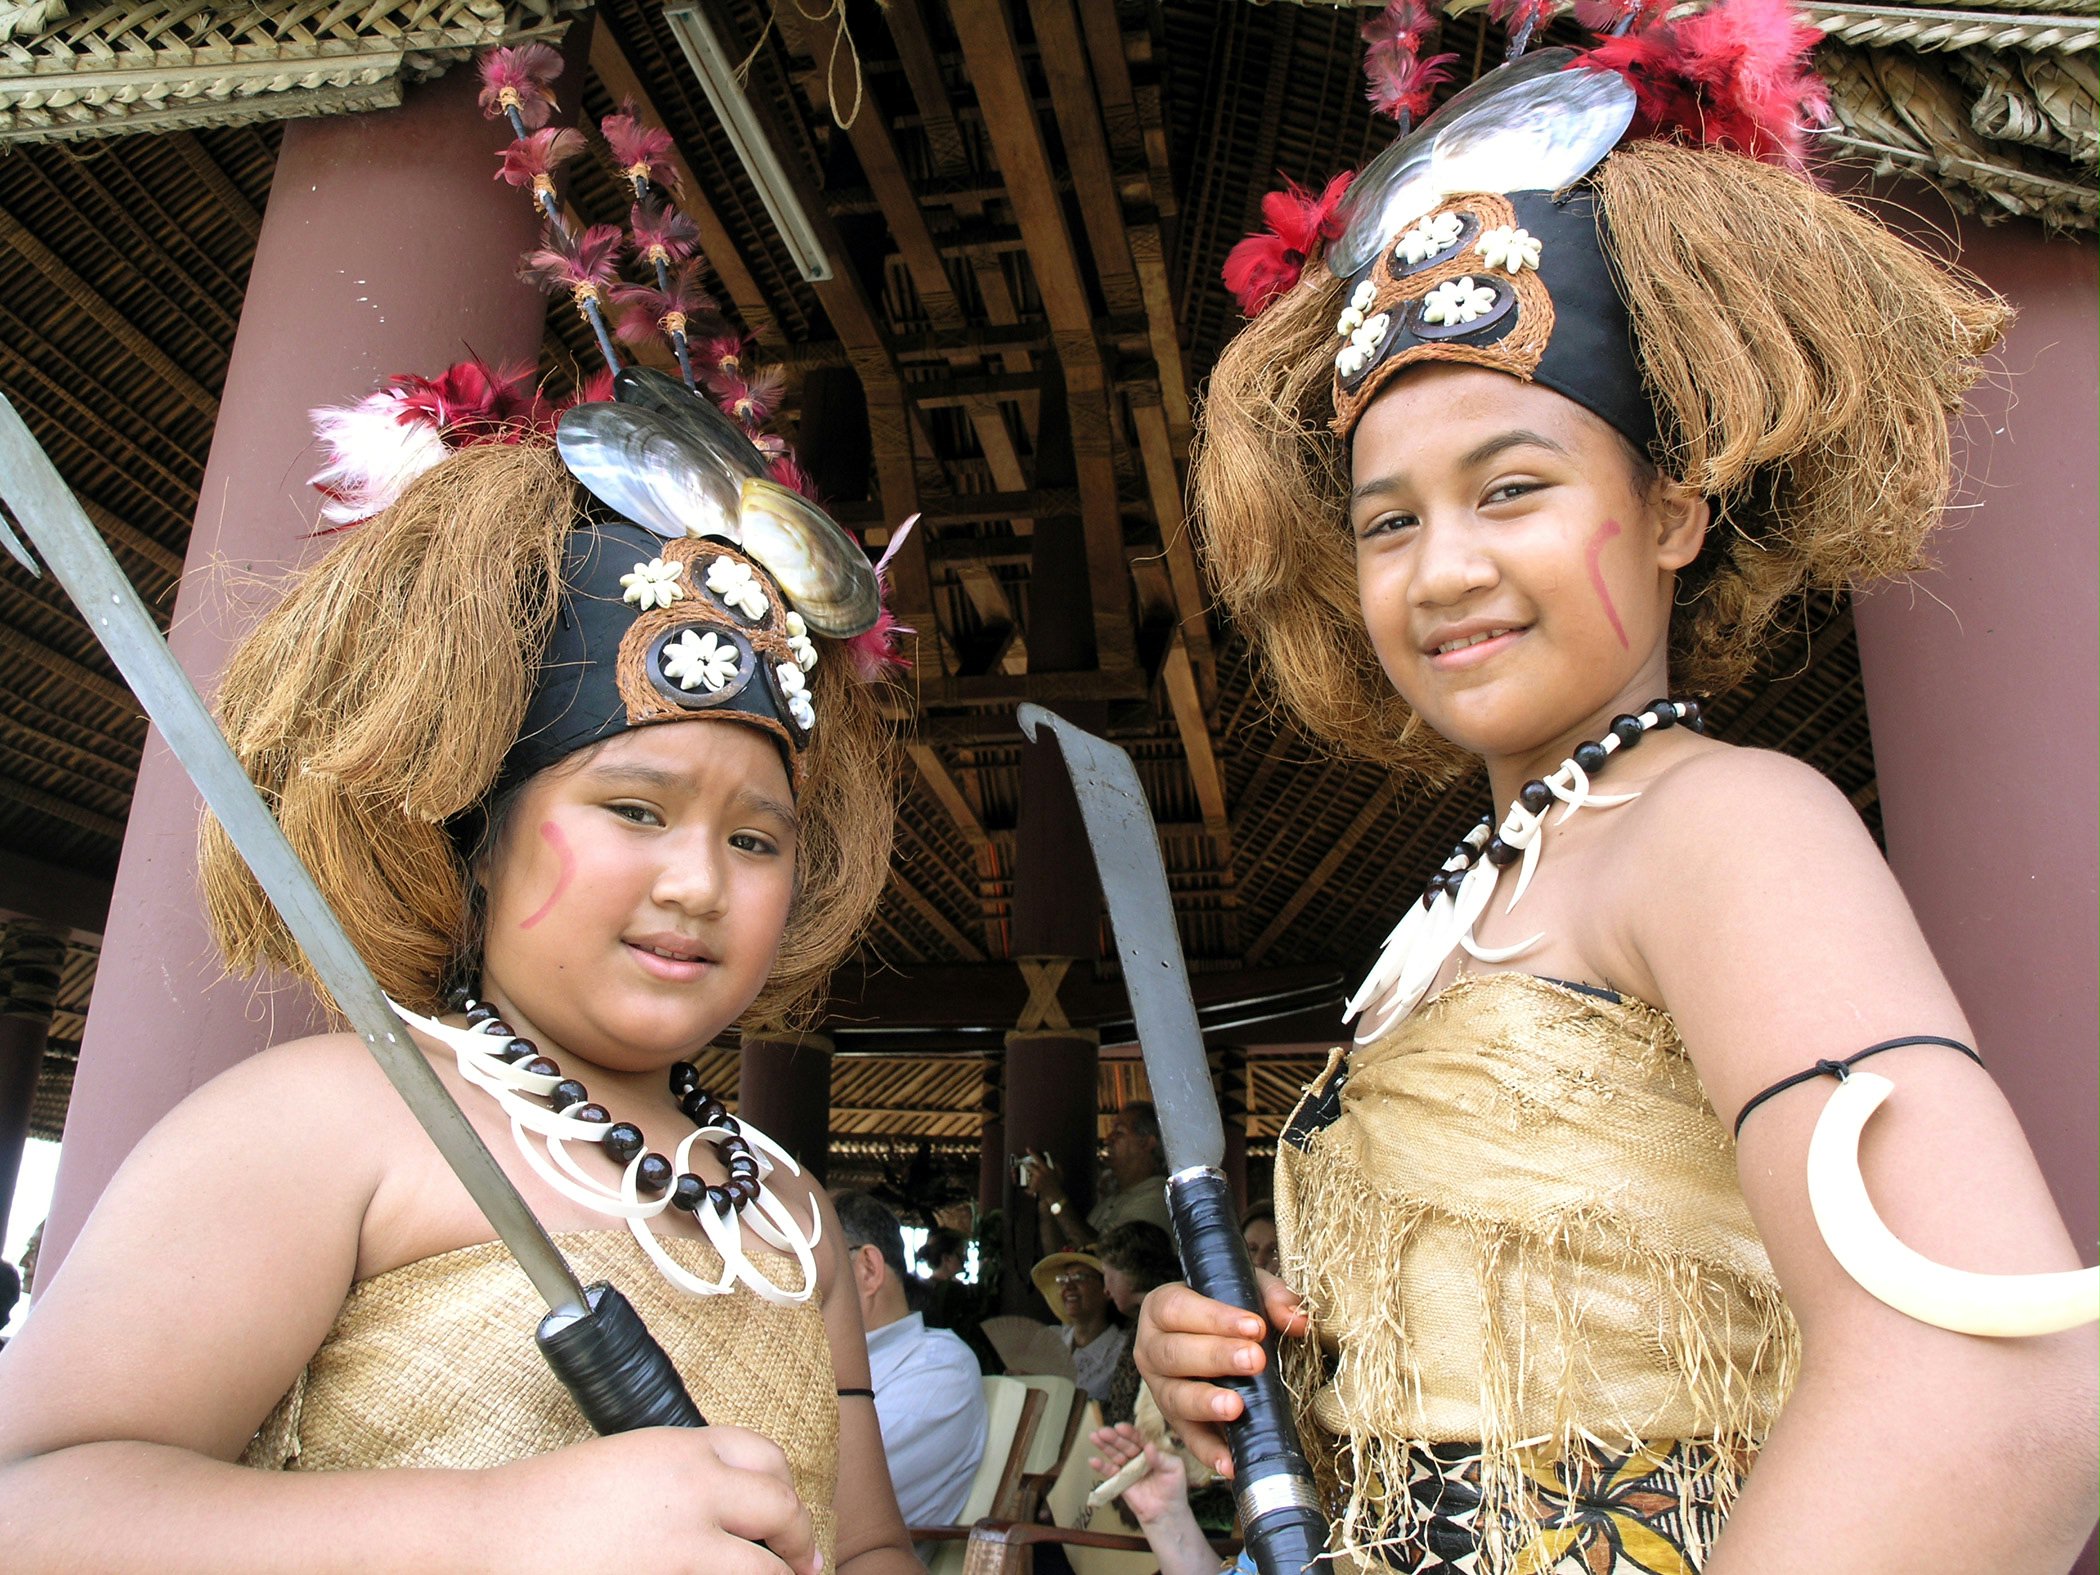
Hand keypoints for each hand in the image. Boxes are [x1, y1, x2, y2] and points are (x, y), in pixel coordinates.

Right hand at [500, 1425, 819, 1573]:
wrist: (490, 1533)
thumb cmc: (547, 1502)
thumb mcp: (629, 1462)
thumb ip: (683, 1475)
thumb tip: (727, 1505)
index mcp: (685, 1449)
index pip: (768, 1458)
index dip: (785, 1490)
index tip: (790, 1516)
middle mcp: (696, 1491)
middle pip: (782, 1509)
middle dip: (800, 1541)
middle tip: (806, 1564)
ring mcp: (684, 1546)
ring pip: (765, 1570)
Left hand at [1023, 1150, 1065, 1206]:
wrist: (1056, 1196)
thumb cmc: (1058, 1185)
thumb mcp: (1060, 1174)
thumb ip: (1058, 1166)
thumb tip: (1055, 1162)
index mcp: (1046, 1169)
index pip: (1038, 1159)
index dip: (1032, 1153)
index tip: (1027, 1148)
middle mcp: (1040, 1174)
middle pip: (1030, 1166)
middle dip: (1027, 1165)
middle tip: (1026, 1165)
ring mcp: (1036, 1181)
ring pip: (1029, 1176)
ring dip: (1030, 1178)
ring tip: (1036, 1182)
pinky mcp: (1033, 1187)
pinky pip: (1028, 1186)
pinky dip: (1029, 1189)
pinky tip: (1034, 1190)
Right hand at [1088, 1421, 1187, 1525]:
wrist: (1166, 1512)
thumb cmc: (1174, 1488)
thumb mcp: (1174, 1469)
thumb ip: (1161, 1458)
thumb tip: (1148, 1446)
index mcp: (1151, 1450)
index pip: (1139, 1438)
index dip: (1129, 1432)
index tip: (1121, 1427)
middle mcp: (1138, 1456)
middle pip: (1124, 1444)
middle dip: (1113, 1437)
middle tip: (1104, 1431)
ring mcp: (1128, 1468)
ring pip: (1115, 1454)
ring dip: (1104, 1446)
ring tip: (1094, 1436)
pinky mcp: (1120, 1481)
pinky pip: (1110, 1473)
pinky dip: (1101, 1467)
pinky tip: (1093, 1460)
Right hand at [1133, 1273, 1306, 1478]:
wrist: (1212, 1335)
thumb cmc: (1228, 1307)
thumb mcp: (1248, 1290)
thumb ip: (1272, 1297)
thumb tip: (1297, 1320)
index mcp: (1161, 1308)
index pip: (1179, 1310)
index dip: (1215, 1318)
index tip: (1254, 1326)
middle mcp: (1151, 1349)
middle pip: (1174, 1353)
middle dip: (1216, 1357)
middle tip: (1255, 1360)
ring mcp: (1160, 1389)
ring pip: (1175, 1397)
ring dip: (1206, 1403)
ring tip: (1237, 1407)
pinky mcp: (1176, 1422)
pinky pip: (1190, 1439)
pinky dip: (1210, 1452)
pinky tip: (1231, 1463)